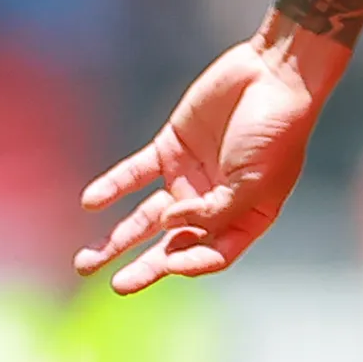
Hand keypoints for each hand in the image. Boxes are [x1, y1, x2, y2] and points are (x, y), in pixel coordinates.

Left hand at [75, 19, 349, 292]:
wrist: (272, 75)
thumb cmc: (276, 134)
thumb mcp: (253, 182)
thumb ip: (214, 211)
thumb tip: (168, 228)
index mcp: (243, 220)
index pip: (210, 254)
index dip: (189, 263)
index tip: (170, 263)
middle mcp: (212, 205)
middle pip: (171, 245)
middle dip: (144, 267)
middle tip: (118, 285)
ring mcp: (188, 178)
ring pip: (145, 217)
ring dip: (117, 240)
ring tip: (87, 262)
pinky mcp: (170, 149)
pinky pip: (134, 175)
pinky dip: (112, 188)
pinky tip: (90, 202)